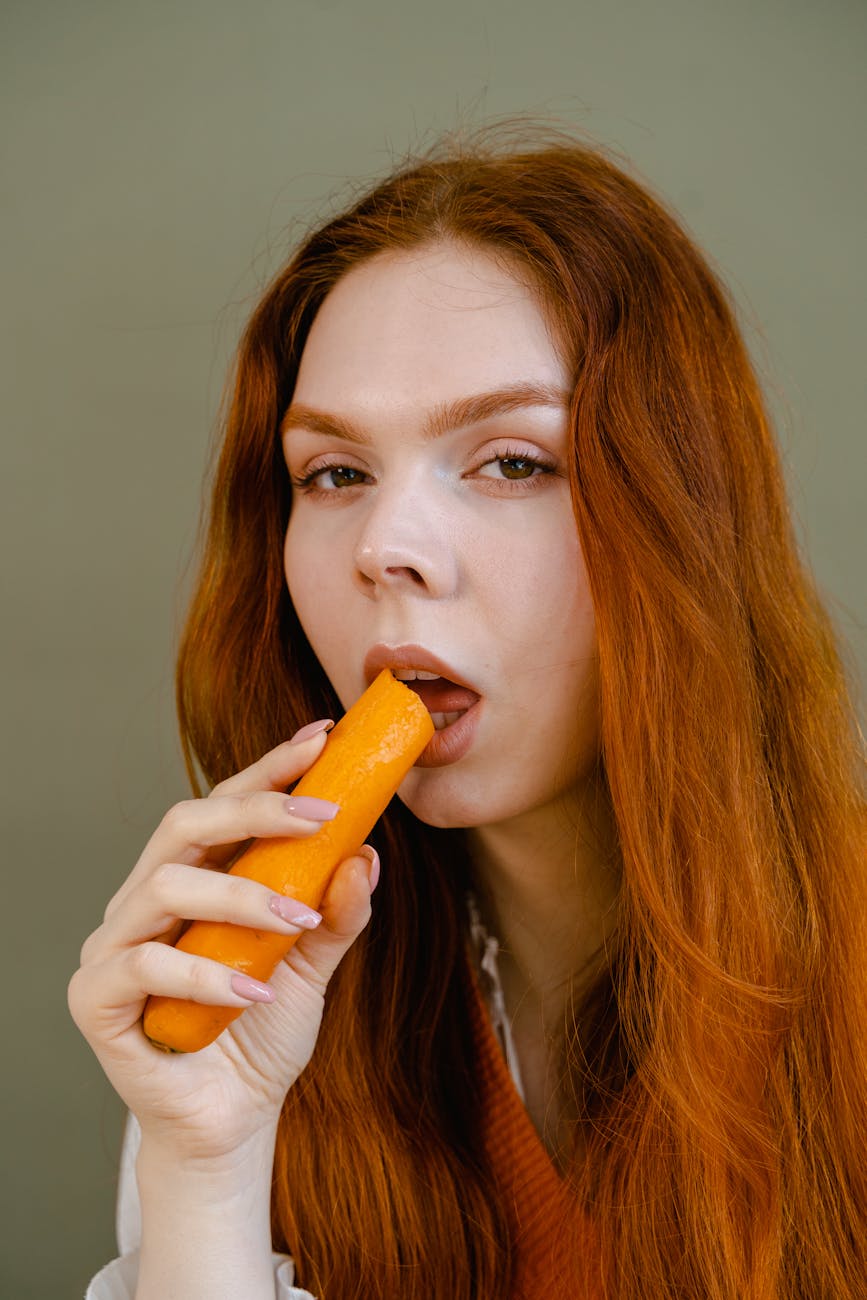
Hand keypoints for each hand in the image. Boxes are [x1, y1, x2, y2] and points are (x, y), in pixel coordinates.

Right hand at [68, 725, 376, 1163]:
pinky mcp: (97, 999)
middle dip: (255, 807)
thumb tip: (367, 855)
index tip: (320, 738)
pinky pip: (146, 966)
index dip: (267, 768)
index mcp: (192, 878)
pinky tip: (254, 995)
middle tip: (322, 814)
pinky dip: (207, 975)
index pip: (223, 805)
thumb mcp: (312, 967)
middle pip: (186, 823)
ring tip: (296, 919)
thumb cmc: (261, 1035)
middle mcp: (145, 899)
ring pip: (167, 884)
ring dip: (242, 894)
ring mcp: (114, 945)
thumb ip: (334, 913)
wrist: (232, 1123)